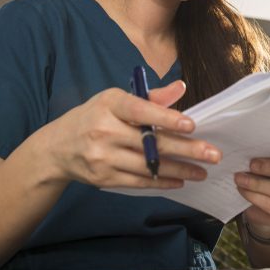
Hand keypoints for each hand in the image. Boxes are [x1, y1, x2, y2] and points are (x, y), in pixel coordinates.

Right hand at [40, 80, 221, 188]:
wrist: (56, 148)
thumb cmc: (93, 117)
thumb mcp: (114, 100)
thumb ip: (149, 97)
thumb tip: (181, 87)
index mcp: (109, 104)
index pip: (140, 110)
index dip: (166, 118)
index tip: (191, 125)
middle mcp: (103, 129)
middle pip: (150, 142)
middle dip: (185, 149)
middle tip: (213, 154)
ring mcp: (102, 156)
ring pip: (148, 166)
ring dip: (180, 169)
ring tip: (203, 171)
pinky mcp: (103, 178)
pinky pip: (138, 182)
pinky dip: (161, 181)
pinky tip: (181, 180)